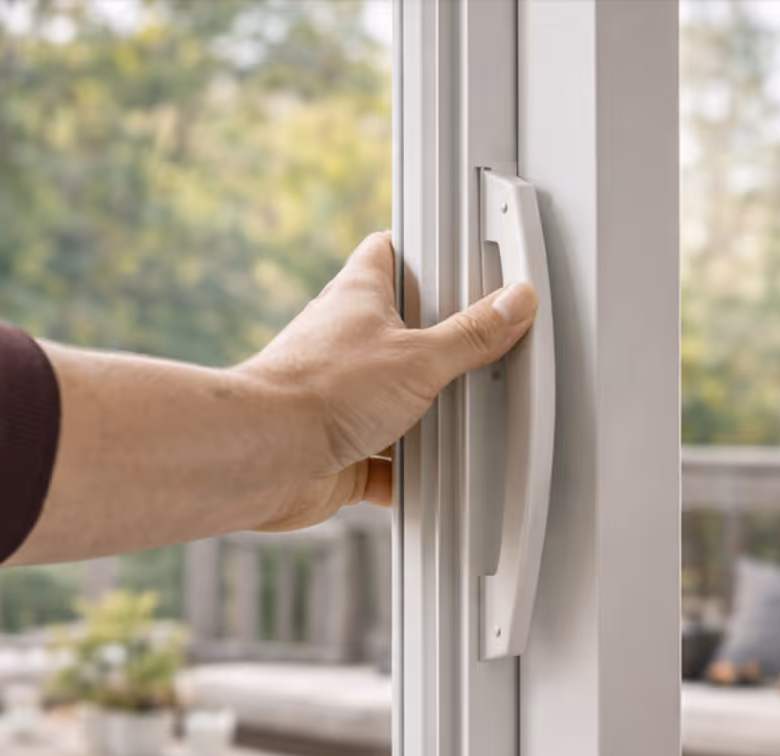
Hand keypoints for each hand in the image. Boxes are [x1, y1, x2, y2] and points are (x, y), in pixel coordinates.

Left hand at [234, 231, 538, 529]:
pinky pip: (383, 460)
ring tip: (463, 419)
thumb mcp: (419, 358)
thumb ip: (471, 335)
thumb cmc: (319, 390)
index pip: (388, 253)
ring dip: (424, 415)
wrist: (265, 455)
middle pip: (401, 331)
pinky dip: (407, 473)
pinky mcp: (337, 448)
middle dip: (439, 347)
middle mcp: (343, 343)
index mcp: (357, 297)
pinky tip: (431, 480)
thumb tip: (514, 303)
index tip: (456, 259)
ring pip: (394, 399)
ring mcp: (338, 397)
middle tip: (479, 350)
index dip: (421, 252)